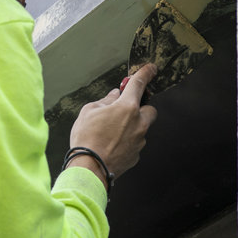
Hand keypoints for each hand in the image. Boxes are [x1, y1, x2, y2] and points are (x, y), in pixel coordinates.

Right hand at [68, 64, 158, 184]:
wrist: (89, 168)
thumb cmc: (87, 140)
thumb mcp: (89, 111)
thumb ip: (105, 101)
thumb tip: (113, 96)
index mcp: (127, 107)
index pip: (139, 84)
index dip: (146, 73)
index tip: (150, 69)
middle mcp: (138, 123)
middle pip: (150, 109)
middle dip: (141, 108)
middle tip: (126, 110)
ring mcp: (139, 140)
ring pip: (142, 128)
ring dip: (132, 127)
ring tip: (111, 133)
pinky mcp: (136, 155)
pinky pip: (135, 143)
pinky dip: (127, 142)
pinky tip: (112, 145)